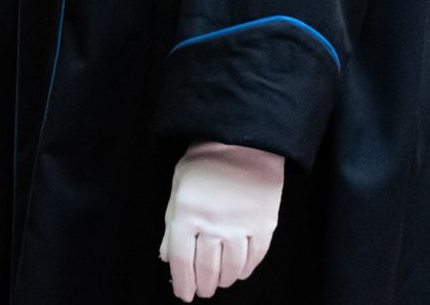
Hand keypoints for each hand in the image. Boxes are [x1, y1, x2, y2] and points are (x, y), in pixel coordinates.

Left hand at [158, 142, 283, 299]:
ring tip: (220, 282)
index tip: (184, 294)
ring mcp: (240, 226)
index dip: (182, 282)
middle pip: (206, 269)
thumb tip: (166, 256)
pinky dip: (246, 269)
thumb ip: (171, 223)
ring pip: (231, 268)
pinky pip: (254, 257)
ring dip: (224, 280)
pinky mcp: (263, 225)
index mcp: (187, 213)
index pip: (181, 260)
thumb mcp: (179, 186)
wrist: (243, 141)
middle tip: (202, 291)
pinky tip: (240, 271)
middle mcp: (212, 224)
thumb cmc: (206, 161)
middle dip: (202, 286)